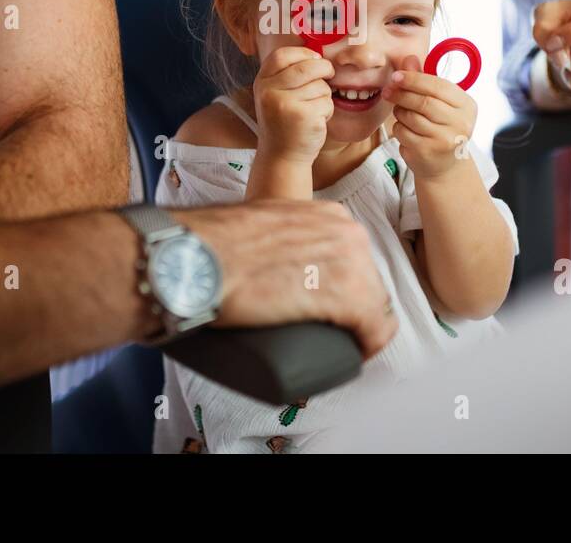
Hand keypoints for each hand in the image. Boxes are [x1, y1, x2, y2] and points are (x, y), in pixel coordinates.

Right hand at [181, 200, 397, 357]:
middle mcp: (347, 232)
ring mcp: (350, 262)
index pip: (356, 259)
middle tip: (326, 330)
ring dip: (360, 330)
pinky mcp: (346, 295)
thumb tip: (259, 260)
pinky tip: (356, 355)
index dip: (345, 288)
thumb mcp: (257, 225)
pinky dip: (368, 347)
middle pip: (369, 282)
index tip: (329, 308)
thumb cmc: (210, 244)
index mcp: (328, 215)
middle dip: (353, 309)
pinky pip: (375, 330)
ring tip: (334, 347)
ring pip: (375, 307)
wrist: (194, 255)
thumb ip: (270, 235)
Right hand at [251, 45, 334, 164]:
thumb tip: (317, 53)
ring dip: (324, 96)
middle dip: (324, 69)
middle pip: (307, 67)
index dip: (304, 53)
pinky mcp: (304, 116)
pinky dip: (327, 111)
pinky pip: (327, 102)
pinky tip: (315, 121)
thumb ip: (287, 74)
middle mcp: (270, 91)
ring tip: (312, 109)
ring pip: (320, 86)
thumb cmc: (284, 121)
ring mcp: (286, 104)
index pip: (282, 55)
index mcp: (262, 82)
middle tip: (329, 74)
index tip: (315, 59)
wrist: (281, 156)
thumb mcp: (275, 94)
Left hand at [382, 54, 476, 179]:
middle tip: (388, 91)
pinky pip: (403, 132)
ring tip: (402, 113)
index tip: (396, 76)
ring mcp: (446, 140)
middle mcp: (461, 123)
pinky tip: (406, 131)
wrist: (443, 165)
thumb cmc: (440, 126)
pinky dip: (399, 128)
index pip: (439, 86)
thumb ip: (424, 80)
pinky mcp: (429, 152)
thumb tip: (409, 58)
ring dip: (399, 112)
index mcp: (467, 105)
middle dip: (402, 94)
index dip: (414, 79)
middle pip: (424, 102)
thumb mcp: (438, 102)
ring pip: (411, 117)